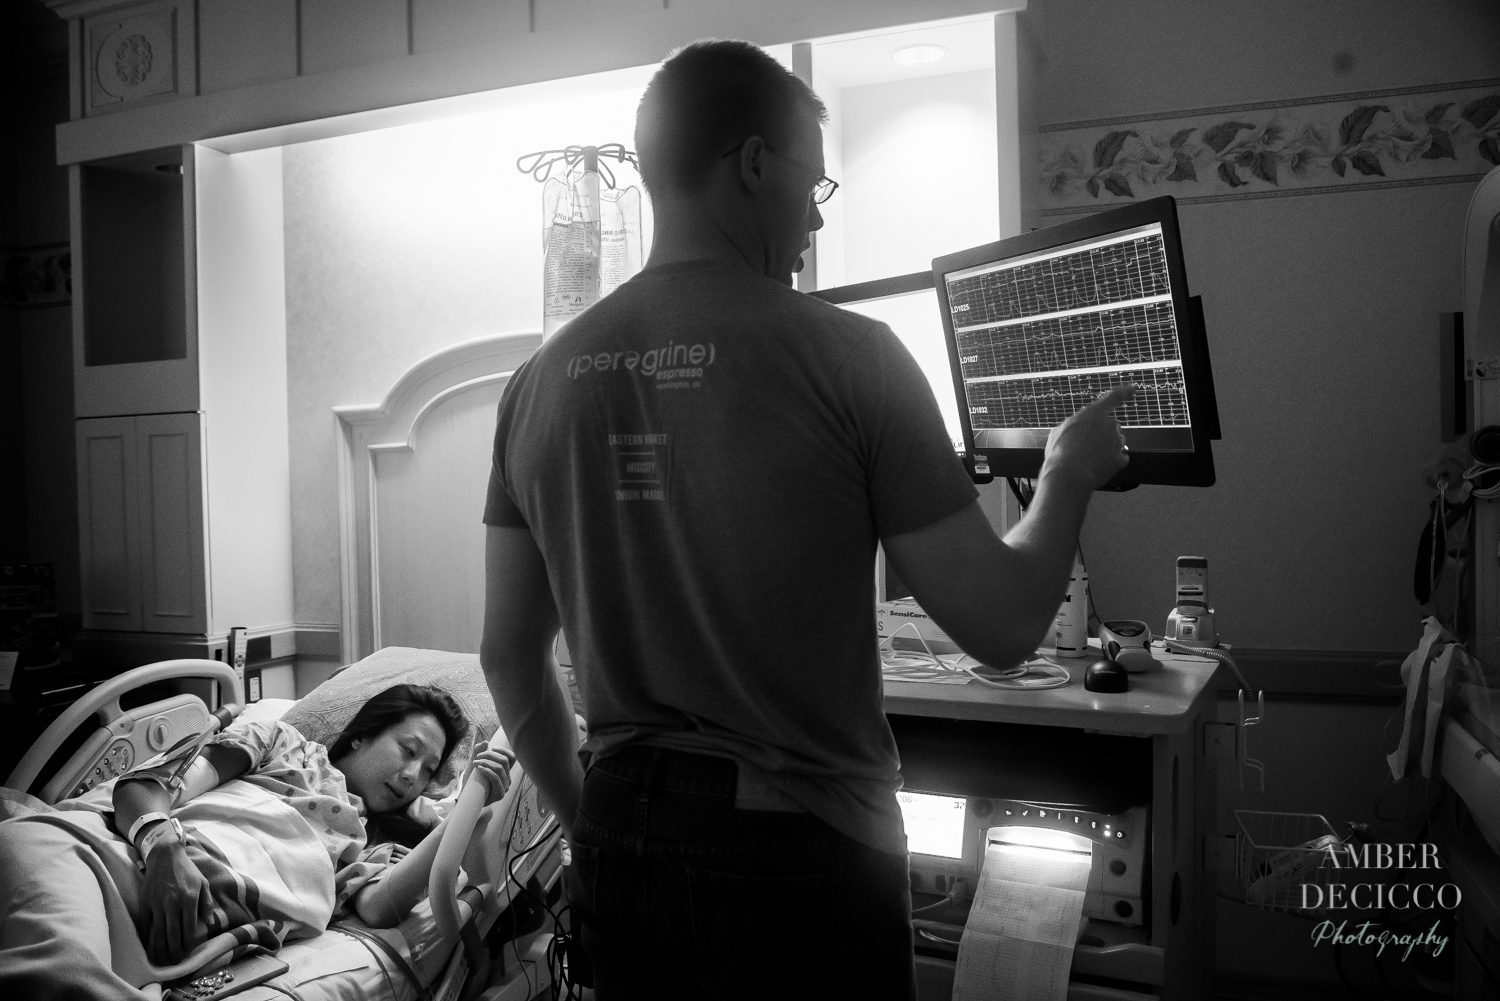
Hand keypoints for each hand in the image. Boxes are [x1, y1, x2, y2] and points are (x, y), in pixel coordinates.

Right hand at [138, 840, 213, 964]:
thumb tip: (211, 922)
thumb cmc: (187, 870)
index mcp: (189, 899)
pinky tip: (148, 947)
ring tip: (161, 959)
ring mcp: (157, 904)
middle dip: (174, 950)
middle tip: (174, 961)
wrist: (165, 856)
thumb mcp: (203, 883)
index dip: (188, 943)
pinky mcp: (145, 903)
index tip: (187, 952)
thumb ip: (207, 903)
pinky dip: (146, 937)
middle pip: (173, 934)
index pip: (189, 928)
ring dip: (160, 948)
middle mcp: (173, 903)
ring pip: (158, 932)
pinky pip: (145, 924)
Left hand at [465, 741, 516, 804]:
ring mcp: (505, 787)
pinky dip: (487, 771)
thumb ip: (478, 752)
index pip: (512, 758)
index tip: (492, 747)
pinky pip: (496, 778)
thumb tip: (486, 742)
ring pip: (500, 768)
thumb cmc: (471, 782)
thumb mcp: (473, 765)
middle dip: (490, 755)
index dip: (504, 750)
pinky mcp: (500, 794)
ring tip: (475, 763)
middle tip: (478, 756)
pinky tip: (479, 769)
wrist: (466, 799)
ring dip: (486, 762)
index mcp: (505, 772)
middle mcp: (508, 779)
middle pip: (505, 761)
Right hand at [1042, 384, 1136, 489]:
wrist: (1069, 475)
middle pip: (1112, 425)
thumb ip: (1074, 425)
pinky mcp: (1120, 459)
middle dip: (1103, 433)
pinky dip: (1112, 462)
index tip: (1133, 388)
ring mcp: (1117, 442)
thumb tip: (1076, 430)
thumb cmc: (1060, 453)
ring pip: (1117, 442)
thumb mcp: (1059, 431)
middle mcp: (1109, 424)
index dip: (1124, 392)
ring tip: (1089, 458)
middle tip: (1085, 446)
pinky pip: (1120, 458)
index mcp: (1094, 413)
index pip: (1114, 397)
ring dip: (1107, 448)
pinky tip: (1099, 466)